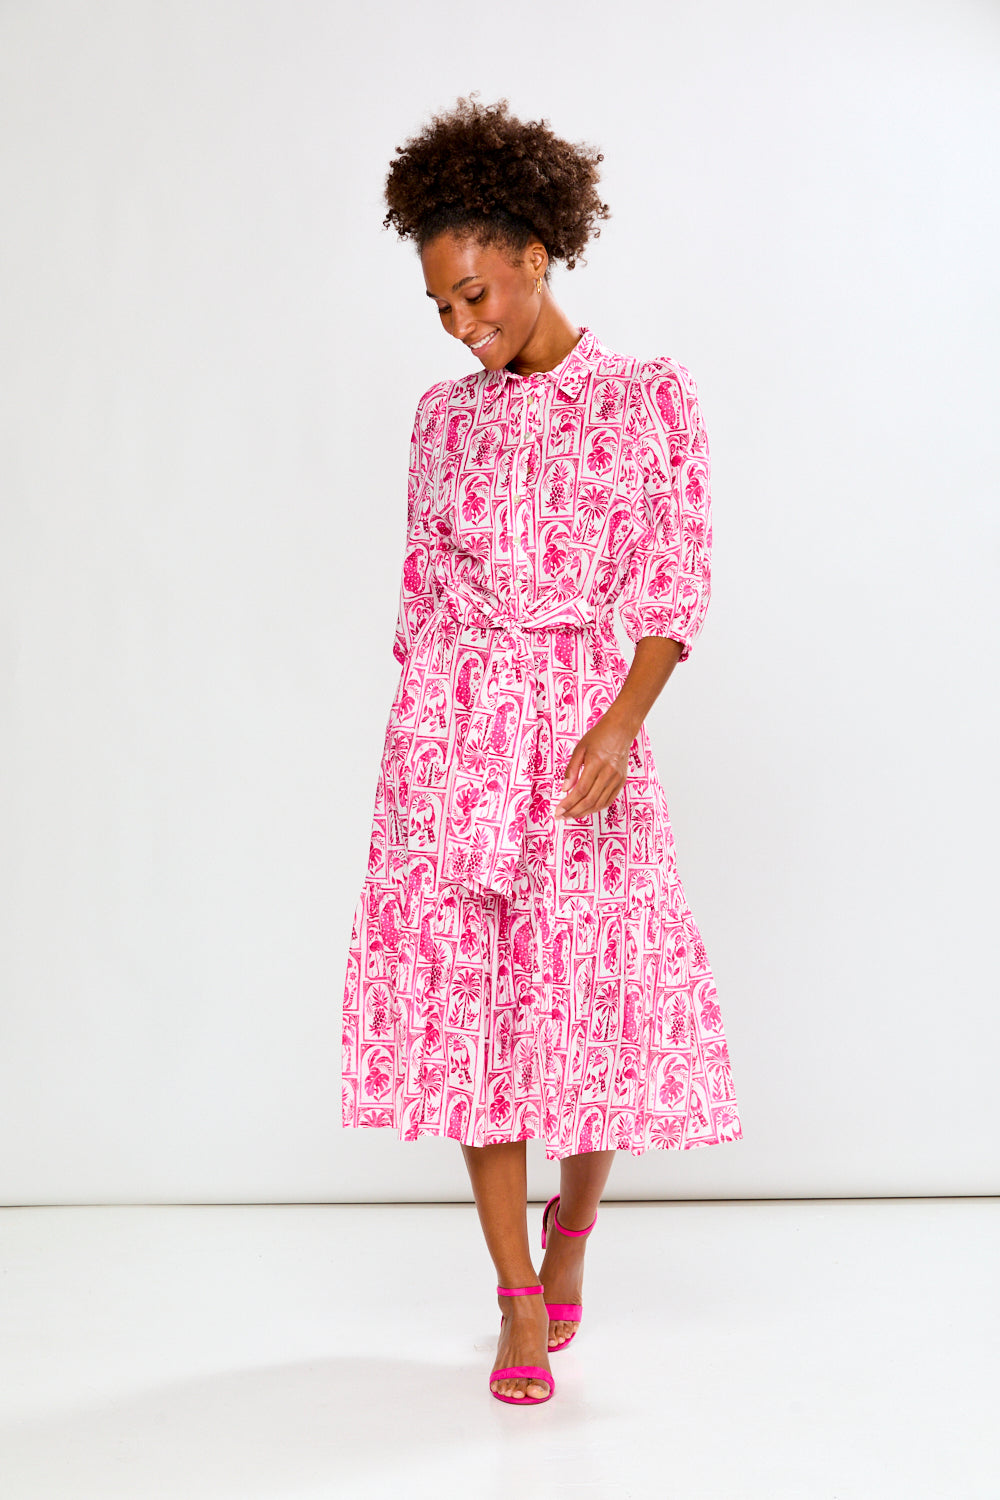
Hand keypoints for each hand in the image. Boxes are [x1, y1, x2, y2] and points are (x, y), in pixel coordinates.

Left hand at [554, 705, 637, 820]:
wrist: (620, 730)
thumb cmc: (599, 736)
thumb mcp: (580, 748)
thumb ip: (571, 769)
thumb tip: (564, 789)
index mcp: (596, 763)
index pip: (580, 790)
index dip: (568, 803)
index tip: (558, 810)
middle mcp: (608, 773)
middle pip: (589, 800)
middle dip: (574, 811)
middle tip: (561, 816)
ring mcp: (617, 779)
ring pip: (599, 803)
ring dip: (584, 812)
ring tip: (571, 816)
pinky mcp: (621, 782)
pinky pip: (608, 800)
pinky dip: (596, 808)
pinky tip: (586, 810)